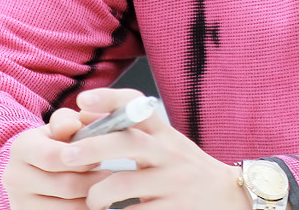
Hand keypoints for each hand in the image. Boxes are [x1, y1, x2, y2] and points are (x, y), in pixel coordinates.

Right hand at [2, 105, 112, 208]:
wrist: (36, 169)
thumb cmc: (58, 143)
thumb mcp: (62, 126)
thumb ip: (68, 121)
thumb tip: (72, 125)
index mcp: (22, 147)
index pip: (53, 157)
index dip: (83, 158)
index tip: (98, 157)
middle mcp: (14, 176)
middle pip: (65, 185)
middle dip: (92, 179)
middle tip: (107, 174)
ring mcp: (20, 202)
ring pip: (68, 207)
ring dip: (91, 198)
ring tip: (103, 187)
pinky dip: (84, 209)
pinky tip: (92, 200)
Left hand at [62, 87, 252, 209]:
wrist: (231, 197)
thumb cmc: (186, 169)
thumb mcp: (166, 144)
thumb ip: (133, 132)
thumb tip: (86, 114)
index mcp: (165, 134)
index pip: (137, 105)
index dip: (108, 99)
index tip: (82, 100)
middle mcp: (169, 153)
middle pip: (126, 142)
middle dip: (92, 147)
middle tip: (67, 156)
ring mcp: (172, 183)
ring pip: (123, 183)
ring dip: (98, 194)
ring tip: (92, 201)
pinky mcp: (174, 209)